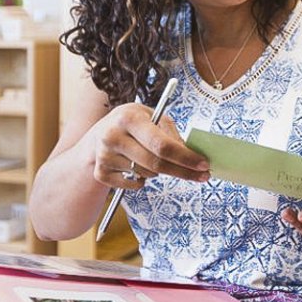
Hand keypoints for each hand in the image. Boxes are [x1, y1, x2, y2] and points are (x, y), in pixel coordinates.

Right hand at [88, 102, 209, 188]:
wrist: (98, 134)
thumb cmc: (132, 123)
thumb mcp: (152, 116)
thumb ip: (170, 133)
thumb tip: (192, 154)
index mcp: (129, 118)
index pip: (162, 144)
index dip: (185, 157)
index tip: (203, 164)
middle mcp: (113, 136)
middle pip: (156, 164)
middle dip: (183, 171)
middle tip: (201, 175)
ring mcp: (104, 156)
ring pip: (147, 174)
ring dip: (159, 171)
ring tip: (152, 158)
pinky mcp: (101, 172)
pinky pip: (134, 184)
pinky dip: (142, 180)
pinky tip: (137, 167)